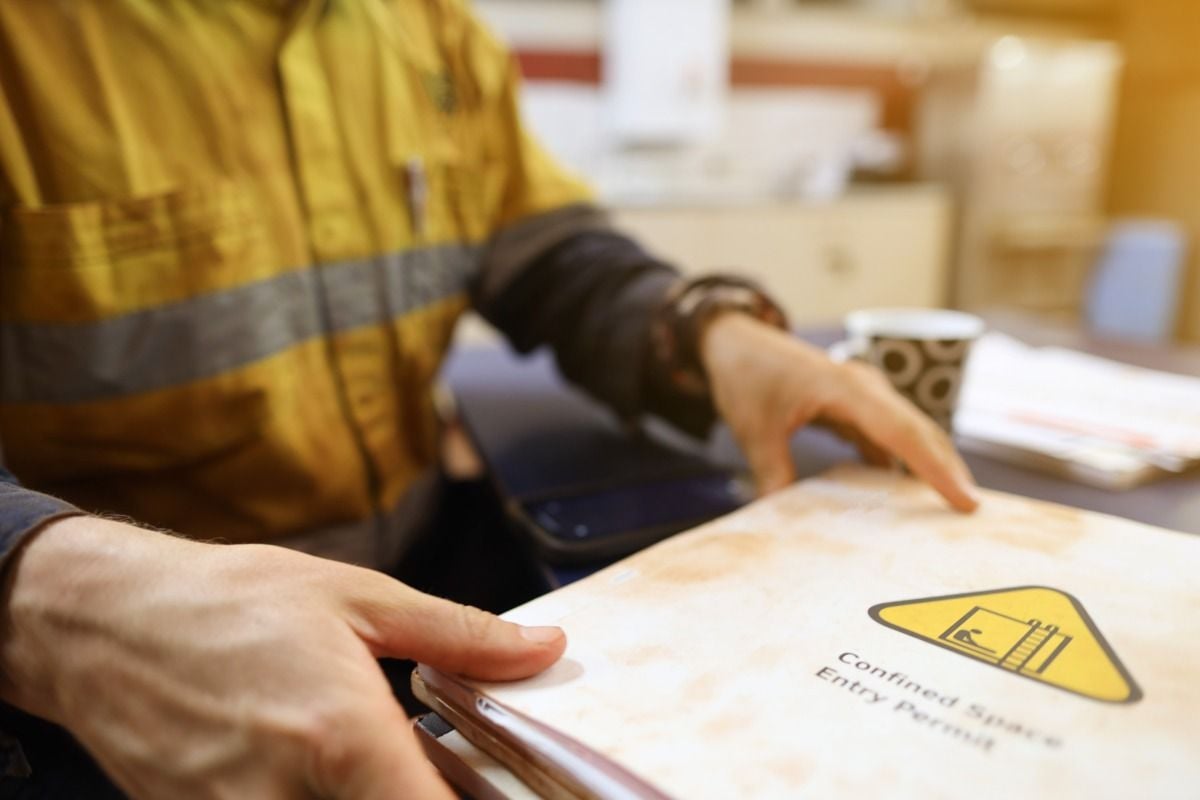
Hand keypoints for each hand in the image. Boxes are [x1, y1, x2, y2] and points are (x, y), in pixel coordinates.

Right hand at [0, 516, 565, 798]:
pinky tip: (322, 772)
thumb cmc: (232, 602)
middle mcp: (287, 798)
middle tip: (432, 771)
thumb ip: (461, 635)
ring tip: (375, 768)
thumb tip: (545, 648)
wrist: (106, 623)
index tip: (496, 793)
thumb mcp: (359, 600)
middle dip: (418, 798)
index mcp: (343, 737)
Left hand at [700, 313, 978, 510]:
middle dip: (947, 469)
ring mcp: (862, 395)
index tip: (965, 499)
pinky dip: (898, 461)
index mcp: (847, 388)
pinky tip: (903, 491)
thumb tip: (783, 512)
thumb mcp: (754, 428)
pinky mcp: (852, 405)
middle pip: (919, 431)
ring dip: (927, 464)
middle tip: (972, 511)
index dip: (936, 468)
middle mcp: (864, 388)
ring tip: (948, 506)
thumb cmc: (747, 374)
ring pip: (906, 433)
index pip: (904, 432)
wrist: (734, 340)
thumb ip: (772, 470)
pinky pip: (885, 436)